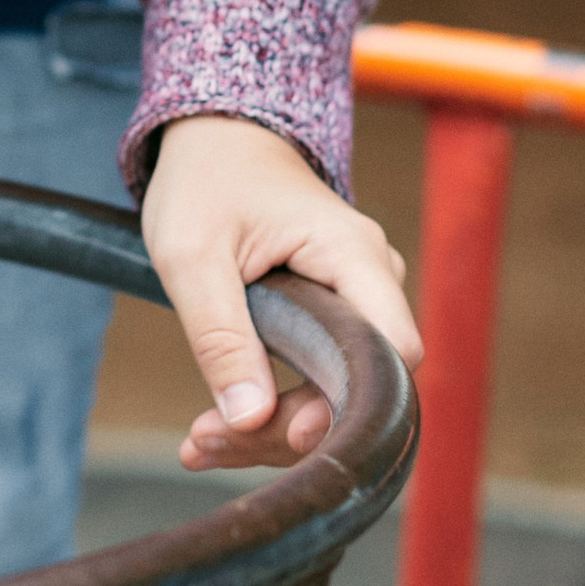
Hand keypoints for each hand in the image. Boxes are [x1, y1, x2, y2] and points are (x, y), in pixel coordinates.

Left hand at [139, 113, 419, 470]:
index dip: (350, 402)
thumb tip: (250, 419)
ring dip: (269, 428)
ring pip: (334, 391)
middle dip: (286, 427)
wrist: (216, 140)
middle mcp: (370, 280)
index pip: (393, 351)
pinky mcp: (331, 318)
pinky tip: (212, 435)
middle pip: (360, 385)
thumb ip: (220, 338)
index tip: (287, 430)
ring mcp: (355, 300)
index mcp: (352, 254)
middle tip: (207, 443)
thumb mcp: (191, 257)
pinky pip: (315, 377)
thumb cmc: (206, 181)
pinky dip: (267, 408)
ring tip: (198, 444)